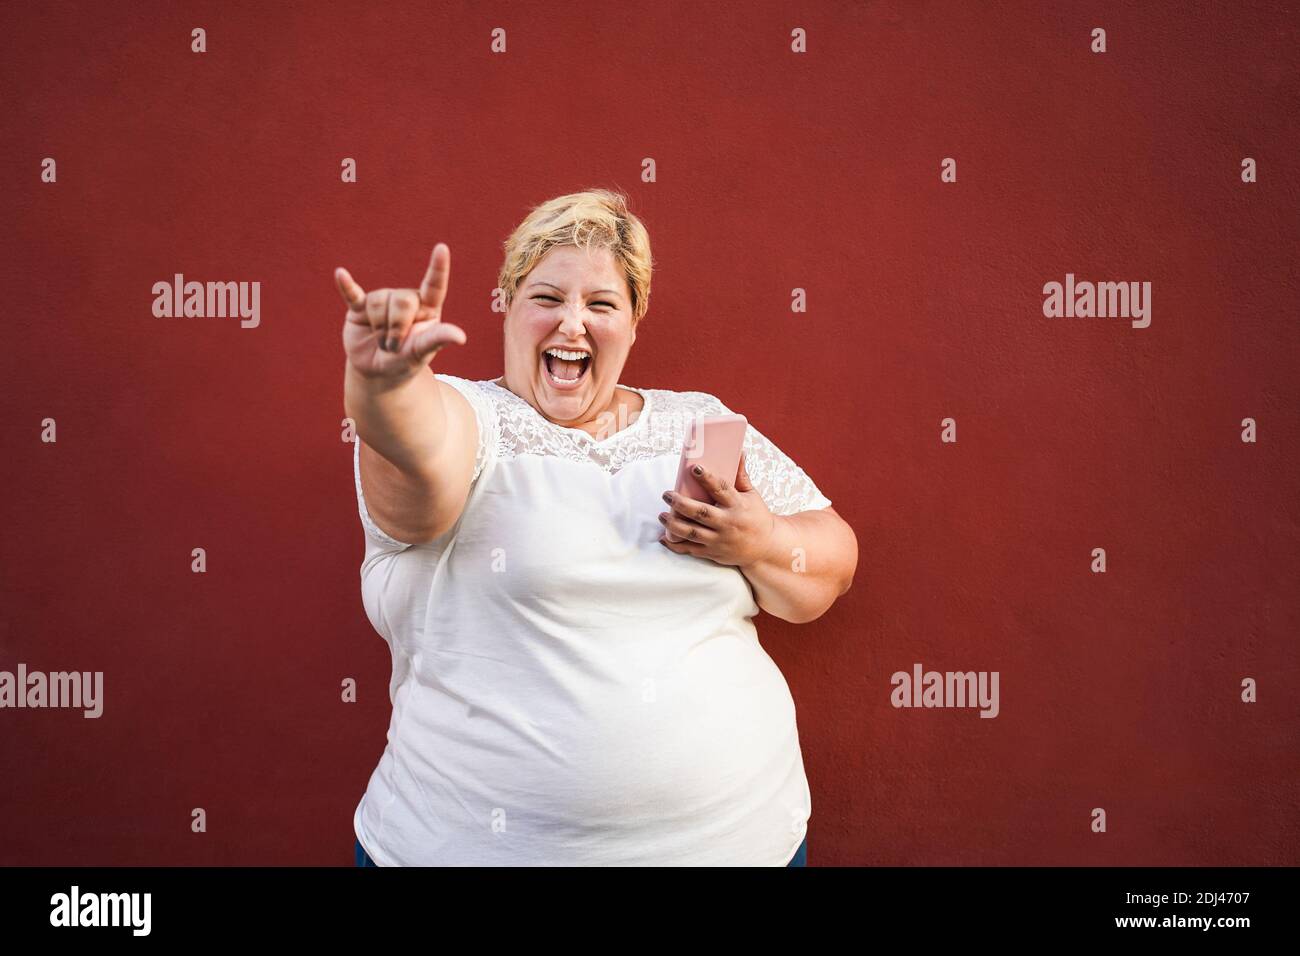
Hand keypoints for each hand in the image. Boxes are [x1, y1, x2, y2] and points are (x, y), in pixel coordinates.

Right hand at [336, 243, 466, 380]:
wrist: (379, 372)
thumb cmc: (407, 360)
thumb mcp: (423, 352)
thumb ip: (438, 339)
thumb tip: (461, 337)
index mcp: (428, 307)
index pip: (435, 285)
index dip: (438, 268)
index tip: (442, 249)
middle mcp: (406, 299)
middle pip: (402, 301)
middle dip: (397, 330)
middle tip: (395, 347)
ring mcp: (382, 301)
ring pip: (379, 303)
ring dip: (380, 330)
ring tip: (383, 342)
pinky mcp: (359, 308)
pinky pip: (352, 294)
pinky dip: (346, 286)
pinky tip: (340, 274)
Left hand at [658, 451, 776, 567]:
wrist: (766, 547)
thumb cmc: (757, 517)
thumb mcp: (752, 495)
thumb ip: (741, 475)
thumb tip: (739, 452)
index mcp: (738, 505)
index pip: (721, 489)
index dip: (707, 478)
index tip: (694, 468)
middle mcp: (728, 523)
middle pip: (701, 513)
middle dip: (681, 503)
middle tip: (667, 494)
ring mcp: (719, 540)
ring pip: (692, 533)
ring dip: (673, 524)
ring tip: (662, 515)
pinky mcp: (713, 552)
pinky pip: (691, 550)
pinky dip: (675, 545)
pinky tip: (663, 537)